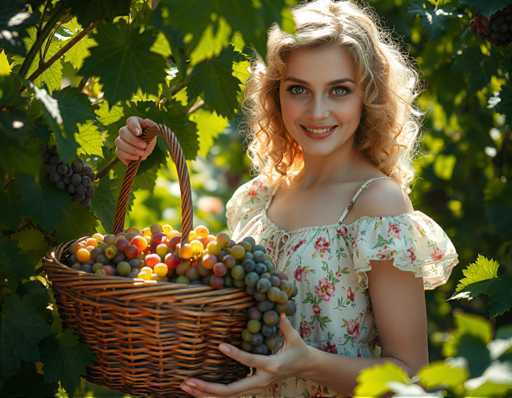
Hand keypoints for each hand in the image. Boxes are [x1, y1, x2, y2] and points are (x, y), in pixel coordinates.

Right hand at [115, 116, 156, 165]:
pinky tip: (137, 158)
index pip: (131, 121)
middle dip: (133, 140)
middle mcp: (125, 130)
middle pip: (123, 132)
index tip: (139, 133)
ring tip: (142, 153)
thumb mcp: (153, 132)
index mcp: (134, 123)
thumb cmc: (150, 137)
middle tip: (144, 146)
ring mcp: (120, 140)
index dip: (134, 126)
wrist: (147, 148)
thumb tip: (146, 122)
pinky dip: (128, 156)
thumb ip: (152, 126)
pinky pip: (119, 153)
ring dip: (131, 149)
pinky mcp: (119, 150)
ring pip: (119, 143)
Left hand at [180, 314, 310, 397]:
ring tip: (186, 386)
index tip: (220, 345)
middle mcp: (261, 381)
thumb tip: (280, 313)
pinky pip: (230, 395)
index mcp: (272, 366)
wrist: (306, 368)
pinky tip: (198, 391)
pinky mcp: (252, 388)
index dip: (235, 354)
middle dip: (208, 388)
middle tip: (189, 381)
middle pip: (232, 390)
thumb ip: (286, 327)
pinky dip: (213, 394)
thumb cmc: (299, 350)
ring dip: (205, 393)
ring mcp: (256, 387)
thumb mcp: (295, 338)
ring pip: (228, 396)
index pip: (250, 361)